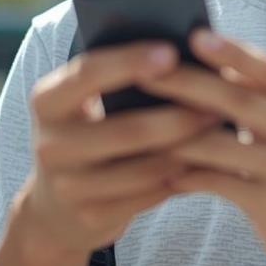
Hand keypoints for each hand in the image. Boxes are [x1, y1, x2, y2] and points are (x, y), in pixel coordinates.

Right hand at [17, 41, 222, 256]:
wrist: (55, 208)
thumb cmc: (86, 134)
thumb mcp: (84, 103)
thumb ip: (116, 78)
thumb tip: (180, 49)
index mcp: (47, 102)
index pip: (87, 73)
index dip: (130, 61)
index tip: (172, 52)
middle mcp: (50, 144)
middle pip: (126, 129)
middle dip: (178, 115)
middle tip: (217, 102)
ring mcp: (68, 186)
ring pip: (143, 168)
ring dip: (188, 150)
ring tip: (218, 131)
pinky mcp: (91, 216)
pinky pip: (148, 196)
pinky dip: (180, 178)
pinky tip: (204, 163)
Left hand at [139, 29, 265, 265]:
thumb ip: (265, 100)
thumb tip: (207, 59)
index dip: (232, 51)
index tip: (193, 35)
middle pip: (239, 101)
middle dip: (188, 84)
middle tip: (146, 72)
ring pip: (221, 145)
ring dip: (174, 133)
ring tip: (138, 122)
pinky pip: (218, 183)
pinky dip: (185, 175)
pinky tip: (158, 171)